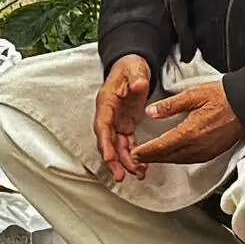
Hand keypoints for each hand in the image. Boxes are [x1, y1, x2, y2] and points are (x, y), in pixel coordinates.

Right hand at [91, 54, 159, 181]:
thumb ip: (136, 78)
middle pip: (107, 141)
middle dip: (113, 160)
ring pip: (117, 147)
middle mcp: (108, 115)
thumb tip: (139, 85)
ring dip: (125, 162)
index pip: (103, 125)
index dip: (105, 143)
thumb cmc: (130, 67)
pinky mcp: (125, 126)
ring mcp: (116, 122)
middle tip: (120, 176)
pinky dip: (133, 156)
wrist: (132, 67)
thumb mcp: (135, 69)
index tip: (108, 157)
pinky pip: (127, 144)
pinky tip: (141, 167)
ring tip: (137, 174)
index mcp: (106, 103)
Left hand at [129, 73, 244, 172]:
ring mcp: (206, 151)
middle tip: (138, 158)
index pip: (162, 146)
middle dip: (151, 158)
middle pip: (168, 157)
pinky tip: (173, 155)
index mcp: (190, 132)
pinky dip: (177, 159)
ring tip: (152, 158)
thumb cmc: (222, 97)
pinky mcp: (213, 153)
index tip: (135, 153)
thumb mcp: (193, 95)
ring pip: (179, 160)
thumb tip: (151, 112)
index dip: (147, 151)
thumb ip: (170, 105)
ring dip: (164, 160)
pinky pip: (190, 160)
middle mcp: (197, 146)